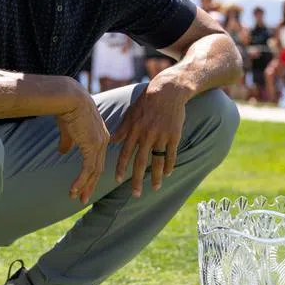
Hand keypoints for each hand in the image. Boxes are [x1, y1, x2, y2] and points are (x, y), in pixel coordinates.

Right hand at [55, 89, 109, 205]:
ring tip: (76, 197)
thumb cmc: (67, 109)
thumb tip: (62, 152)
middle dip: (90, 184)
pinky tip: (73, 190)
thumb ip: (68, 142)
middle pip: (98, 168)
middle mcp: (103, 141)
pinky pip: (88, 169)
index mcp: (100, 135)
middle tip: (83, 198)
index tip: (83, 184)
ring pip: (94, 171)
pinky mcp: (92, 146)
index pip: (97, 159)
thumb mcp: (68, 129)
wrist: (69, 98)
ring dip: (84, 186)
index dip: (91, 173)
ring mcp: (99, 144)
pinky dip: (80, 181)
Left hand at [112, 78, 189, 196]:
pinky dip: (169, 165)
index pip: (125, 153)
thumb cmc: (147, 101)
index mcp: (134, 130)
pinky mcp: (174, 136)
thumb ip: (122, 129)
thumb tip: (111, 142)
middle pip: (140, 162)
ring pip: (157, 161)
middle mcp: (146, 135)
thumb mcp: (131, 113)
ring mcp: (161, 136)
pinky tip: (167, 174)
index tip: (117, 180)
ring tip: (154, 188)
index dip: (121, 167)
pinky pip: (171, 154)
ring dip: (155, 177)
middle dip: (137, 180)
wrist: (168, 91)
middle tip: (135, 194)